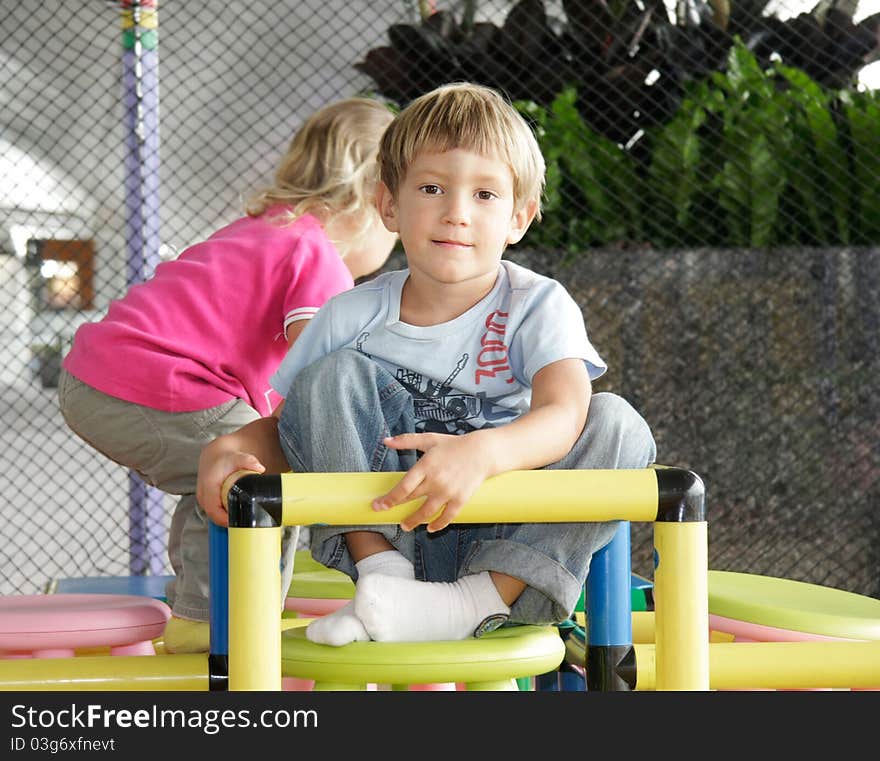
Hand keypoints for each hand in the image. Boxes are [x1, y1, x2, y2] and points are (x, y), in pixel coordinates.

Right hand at [196, 441, 264, 526]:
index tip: (240, 522)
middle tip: (247, 523)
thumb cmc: (224, 459)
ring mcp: (204, 500)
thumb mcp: (237, 457)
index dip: (226, 520)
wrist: (215, 456)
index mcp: (208, 488)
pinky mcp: (207, 502)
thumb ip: (248, 461)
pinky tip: (238, 515)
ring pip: (215, 517)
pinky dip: (226, 516)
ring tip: (244, 520)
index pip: (214, 511)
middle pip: (215, 517)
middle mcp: (203, 496)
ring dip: (228, 520)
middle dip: (230, 522)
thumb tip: (260, 468)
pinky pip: (216, 514)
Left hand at [372, 431, 492, 531]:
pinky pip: (447, 517)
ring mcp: (449, 492)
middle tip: (387, 514)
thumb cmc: (454, 445)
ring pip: (427, 513)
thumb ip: (406, 440)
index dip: (389, 499)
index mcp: (426, 466)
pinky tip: (430, 528)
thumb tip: (386, 441)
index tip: (378, 506)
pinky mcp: (461, 499)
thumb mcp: (429, 439)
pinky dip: (438, 525)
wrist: (483, 452)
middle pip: (412, 500)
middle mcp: (436, 481)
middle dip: (396, 509)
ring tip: (406, 526)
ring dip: (414, 521)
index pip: (403, 488)